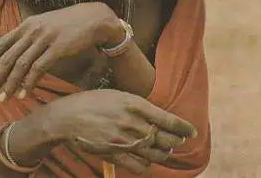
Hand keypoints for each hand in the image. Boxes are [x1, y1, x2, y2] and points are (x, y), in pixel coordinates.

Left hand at [0, 2, 122, 100]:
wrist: (93, 18)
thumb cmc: (68, 24)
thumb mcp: (44, 25)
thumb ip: (28, 37)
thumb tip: (12, 53)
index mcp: (26, 25)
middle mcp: (32, 30)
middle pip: (6, 57)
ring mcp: (44, 38)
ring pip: (20, 65)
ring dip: (10, 84)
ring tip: (2, 99)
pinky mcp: (58, 47)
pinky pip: (39, 68)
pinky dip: (29, 83)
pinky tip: (24, 94)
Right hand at [46, 89, 197, 174]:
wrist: (69, 116)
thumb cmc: (94, 101)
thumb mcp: (118, 95)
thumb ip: (138, 106)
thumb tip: (157, 116)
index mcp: (134, 103)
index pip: (168, 120)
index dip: (183, 127)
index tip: (191, 131)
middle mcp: (132, 123)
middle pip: (165, 139)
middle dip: (176, 141)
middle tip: (180, 140)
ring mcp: (124, 141)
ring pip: (156, 154)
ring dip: (164, 153)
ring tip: (164, 149)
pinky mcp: (115, 155)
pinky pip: (141, 167)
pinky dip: (148, 164)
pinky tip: (146, 159)